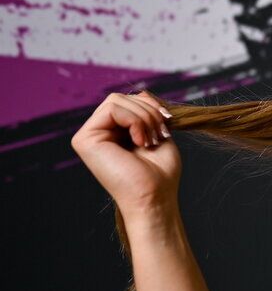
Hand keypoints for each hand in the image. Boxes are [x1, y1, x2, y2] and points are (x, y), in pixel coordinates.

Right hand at [71, 90, 181, 216]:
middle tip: (160, 135)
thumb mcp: (158, 134)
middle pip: (121, 97)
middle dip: (149, 111)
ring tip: (152, 141)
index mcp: (112, 133)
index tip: (168, 123)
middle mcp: (97, 133)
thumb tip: (142, 92)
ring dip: (144, 117)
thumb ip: (146, 112)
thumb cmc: (160, 174)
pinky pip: (112, 108)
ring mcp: (88, 136)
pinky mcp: (84, 139)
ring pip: (117, 100)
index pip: (128, 100)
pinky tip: (141, 142)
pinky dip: (135, 121)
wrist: (155, 198)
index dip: (151, 105)